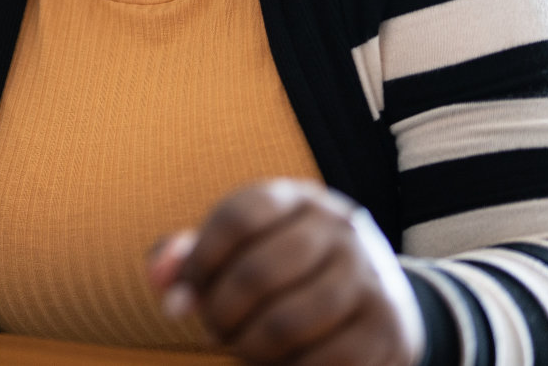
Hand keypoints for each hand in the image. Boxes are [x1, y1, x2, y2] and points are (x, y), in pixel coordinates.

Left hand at [147, 180, 423, 365]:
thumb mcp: (243, 251)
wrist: (381, 303)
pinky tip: (281, 362)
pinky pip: (325, 360)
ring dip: (249, 346)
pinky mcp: (387, 327)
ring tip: (242, 347)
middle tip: (214, 329)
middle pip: (257, 272)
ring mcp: (369, 276)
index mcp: (299, 198)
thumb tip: (160, 280)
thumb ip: (192, 258)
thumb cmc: (288, 274)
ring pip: (287, 321)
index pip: (238, 217)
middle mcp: (340, 229)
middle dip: (220, 312)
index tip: (187, 292)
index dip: (200, 262)